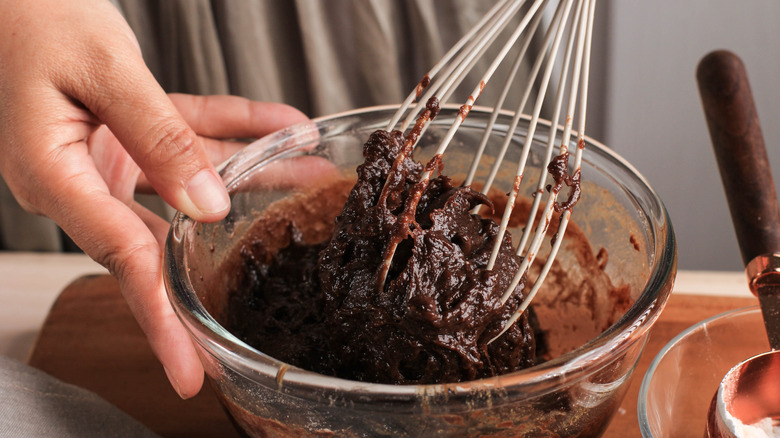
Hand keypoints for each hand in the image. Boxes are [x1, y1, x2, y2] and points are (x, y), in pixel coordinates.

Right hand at [0, 0, 307, 397]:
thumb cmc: (30, 15)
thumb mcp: (104, 72)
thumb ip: (159, 139)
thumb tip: (207, 205)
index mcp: (57, 177)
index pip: (125, 263)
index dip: (164, 321)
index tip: (191, 372)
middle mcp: (80, 176)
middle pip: (160, 243)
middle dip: (216, 270)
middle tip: (259, 309)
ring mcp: (105, 154)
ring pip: (191, 183)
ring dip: (254, 178)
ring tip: (311, 179)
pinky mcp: (125, 129)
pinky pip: (189, 136)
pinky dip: (235, 131)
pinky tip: (283, 127)